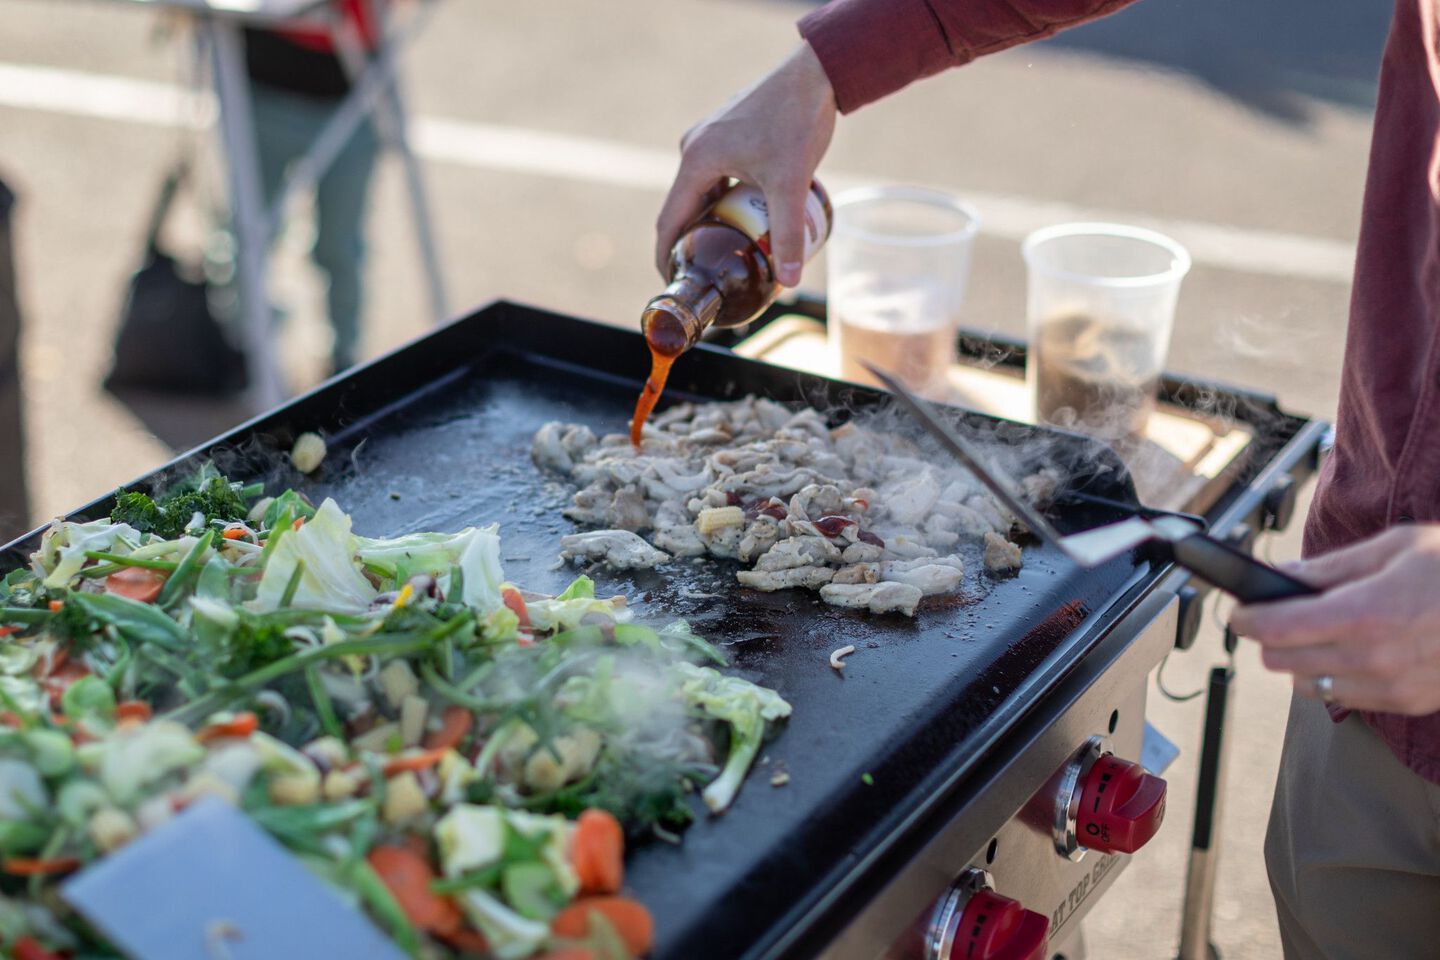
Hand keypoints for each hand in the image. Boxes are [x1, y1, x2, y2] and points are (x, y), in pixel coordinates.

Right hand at [655, 42, 837, 286]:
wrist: (815, 74)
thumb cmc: (797, 120)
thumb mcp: (791, 183)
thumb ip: (788, 233)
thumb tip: (789, 281)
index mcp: (696, 161)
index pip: (669, 222)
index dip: (667, 257)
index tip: (674, 284)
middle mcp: (694, 148)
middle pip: (683, 209)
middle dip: (693, 244)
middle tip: (706, 276)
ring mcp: (709, 139)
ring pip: (701, 193)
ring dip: (711, 223)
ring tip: (725, 253)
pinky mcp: (726, 134)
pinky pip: (715, 177)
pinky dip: (724, 202)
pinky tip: (746, 218)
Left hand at [1229, 524, 1439, 714]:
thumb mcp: (1394, 548)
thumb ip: (1331, 568)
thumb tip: (1283, 574)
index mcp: (1366, 613)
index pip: (1277, 628)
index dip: (1248, 618)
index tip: (1241, 610)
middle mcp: (1374, 657)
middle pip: (1283, 661)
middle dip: (1271, 638)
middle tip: (1275, 616)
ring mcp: (1392, 686)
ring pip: (1308, 685)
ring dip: (1301, 661)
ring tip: (1316, 633)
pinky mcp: (1408, 702)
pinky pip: (1345, 698)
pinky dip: (1335, 678)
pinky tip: (1350, 652)